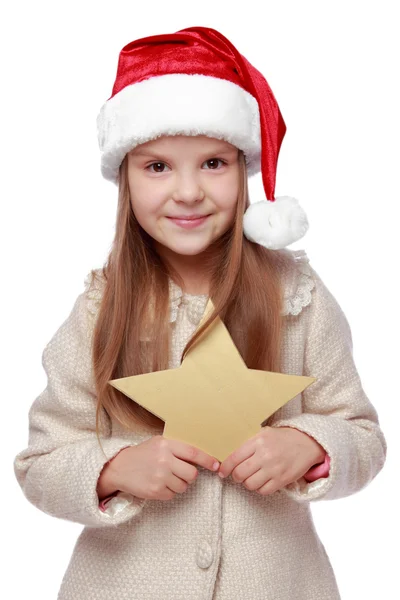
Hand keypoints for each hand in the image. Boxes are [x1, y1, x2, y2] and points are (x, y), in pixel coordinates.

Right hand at [97, 435, 219, 501]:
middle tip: (180, 473)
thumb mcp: (159, 443)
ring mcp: (160, 476)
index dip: (207, 460)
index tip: (216, 465)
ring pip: (183, 486)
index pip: (193, 453)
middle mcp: (164, 460)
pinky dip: (169, 492)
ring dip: (178, 484)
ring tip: (165, 477)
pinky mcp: (155, 491)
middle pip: (191, 474)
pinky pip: (172, 495)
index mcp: (166, 445)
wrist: (120, 467)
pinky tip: (158, 484)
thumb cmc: (143, 454)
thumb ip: (177, 448)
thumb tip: (201, 457)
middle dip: (189, 476)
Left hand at [217, 426, 325, 495]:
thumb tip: (229, 454)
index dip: (225, 467)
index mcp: (258, 441)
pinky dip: (260, 488)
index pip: (234, 458)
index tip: (222, 472)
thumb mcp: (264, 433)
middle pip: (240, 473)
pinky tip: (262, 481)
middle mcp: (265, 455)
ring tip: (251, 478)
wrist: (307, 443)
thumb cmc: (282, 438)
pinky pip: (264, 491)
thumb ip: (249, 443)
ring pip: (250, 484)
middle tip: (238, 475)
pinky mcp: (282, 479)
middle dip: (236, 476)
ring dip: (248, 483)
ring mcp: (274, 468)